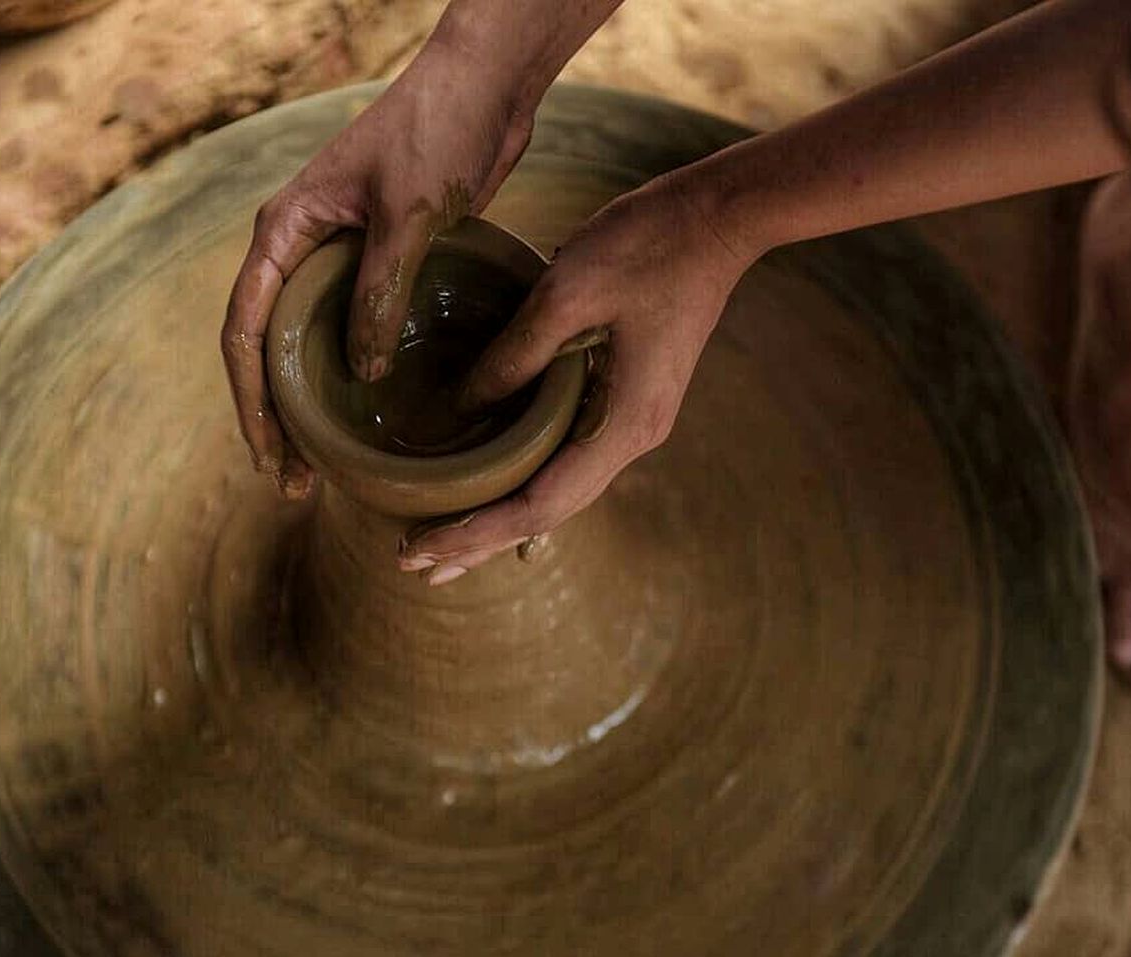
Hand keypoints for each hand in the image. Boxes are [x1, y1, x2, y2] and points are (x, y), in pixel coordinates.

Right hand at [222, 36, 536, 496]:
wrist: (484, 88)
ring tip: (326, 467)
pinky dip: (352, 376)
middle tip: (295, 484)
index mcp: (283, 231)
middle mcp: (299, 248)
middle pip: (268, 349)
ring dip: (313, 405)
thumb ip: (378, 293)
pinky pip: (352, 331)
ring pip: (309, 346)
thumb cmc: (437, 133)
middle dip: (275, 419)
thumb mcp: (407, 217)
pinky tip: (371, 417)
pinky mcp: (379, 264)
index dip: (250, 403)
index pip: (244, 331)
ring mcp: (337, 257)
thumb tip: (362, 375)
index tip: (270, 459)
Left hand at [398, 173, 749, 583]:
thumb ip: (513, 355)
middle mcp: (632, 437)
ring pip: (556, 489)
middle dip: (479, 540)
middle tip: (413, 563)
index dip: (476, 532)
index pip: (539, 505)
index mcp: (624, 425)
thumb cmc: (647, 245)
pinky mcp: (626, 398)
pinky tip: (494, 493)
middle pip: (547, 512)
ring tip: (441, 543)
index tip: (419, 548)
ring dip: (498, 517)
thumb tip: (461, 407)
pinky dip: (523, 481)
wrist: (717, 218)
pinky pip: (566, 457)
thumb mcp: (566, 292)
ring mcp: (632, 420)